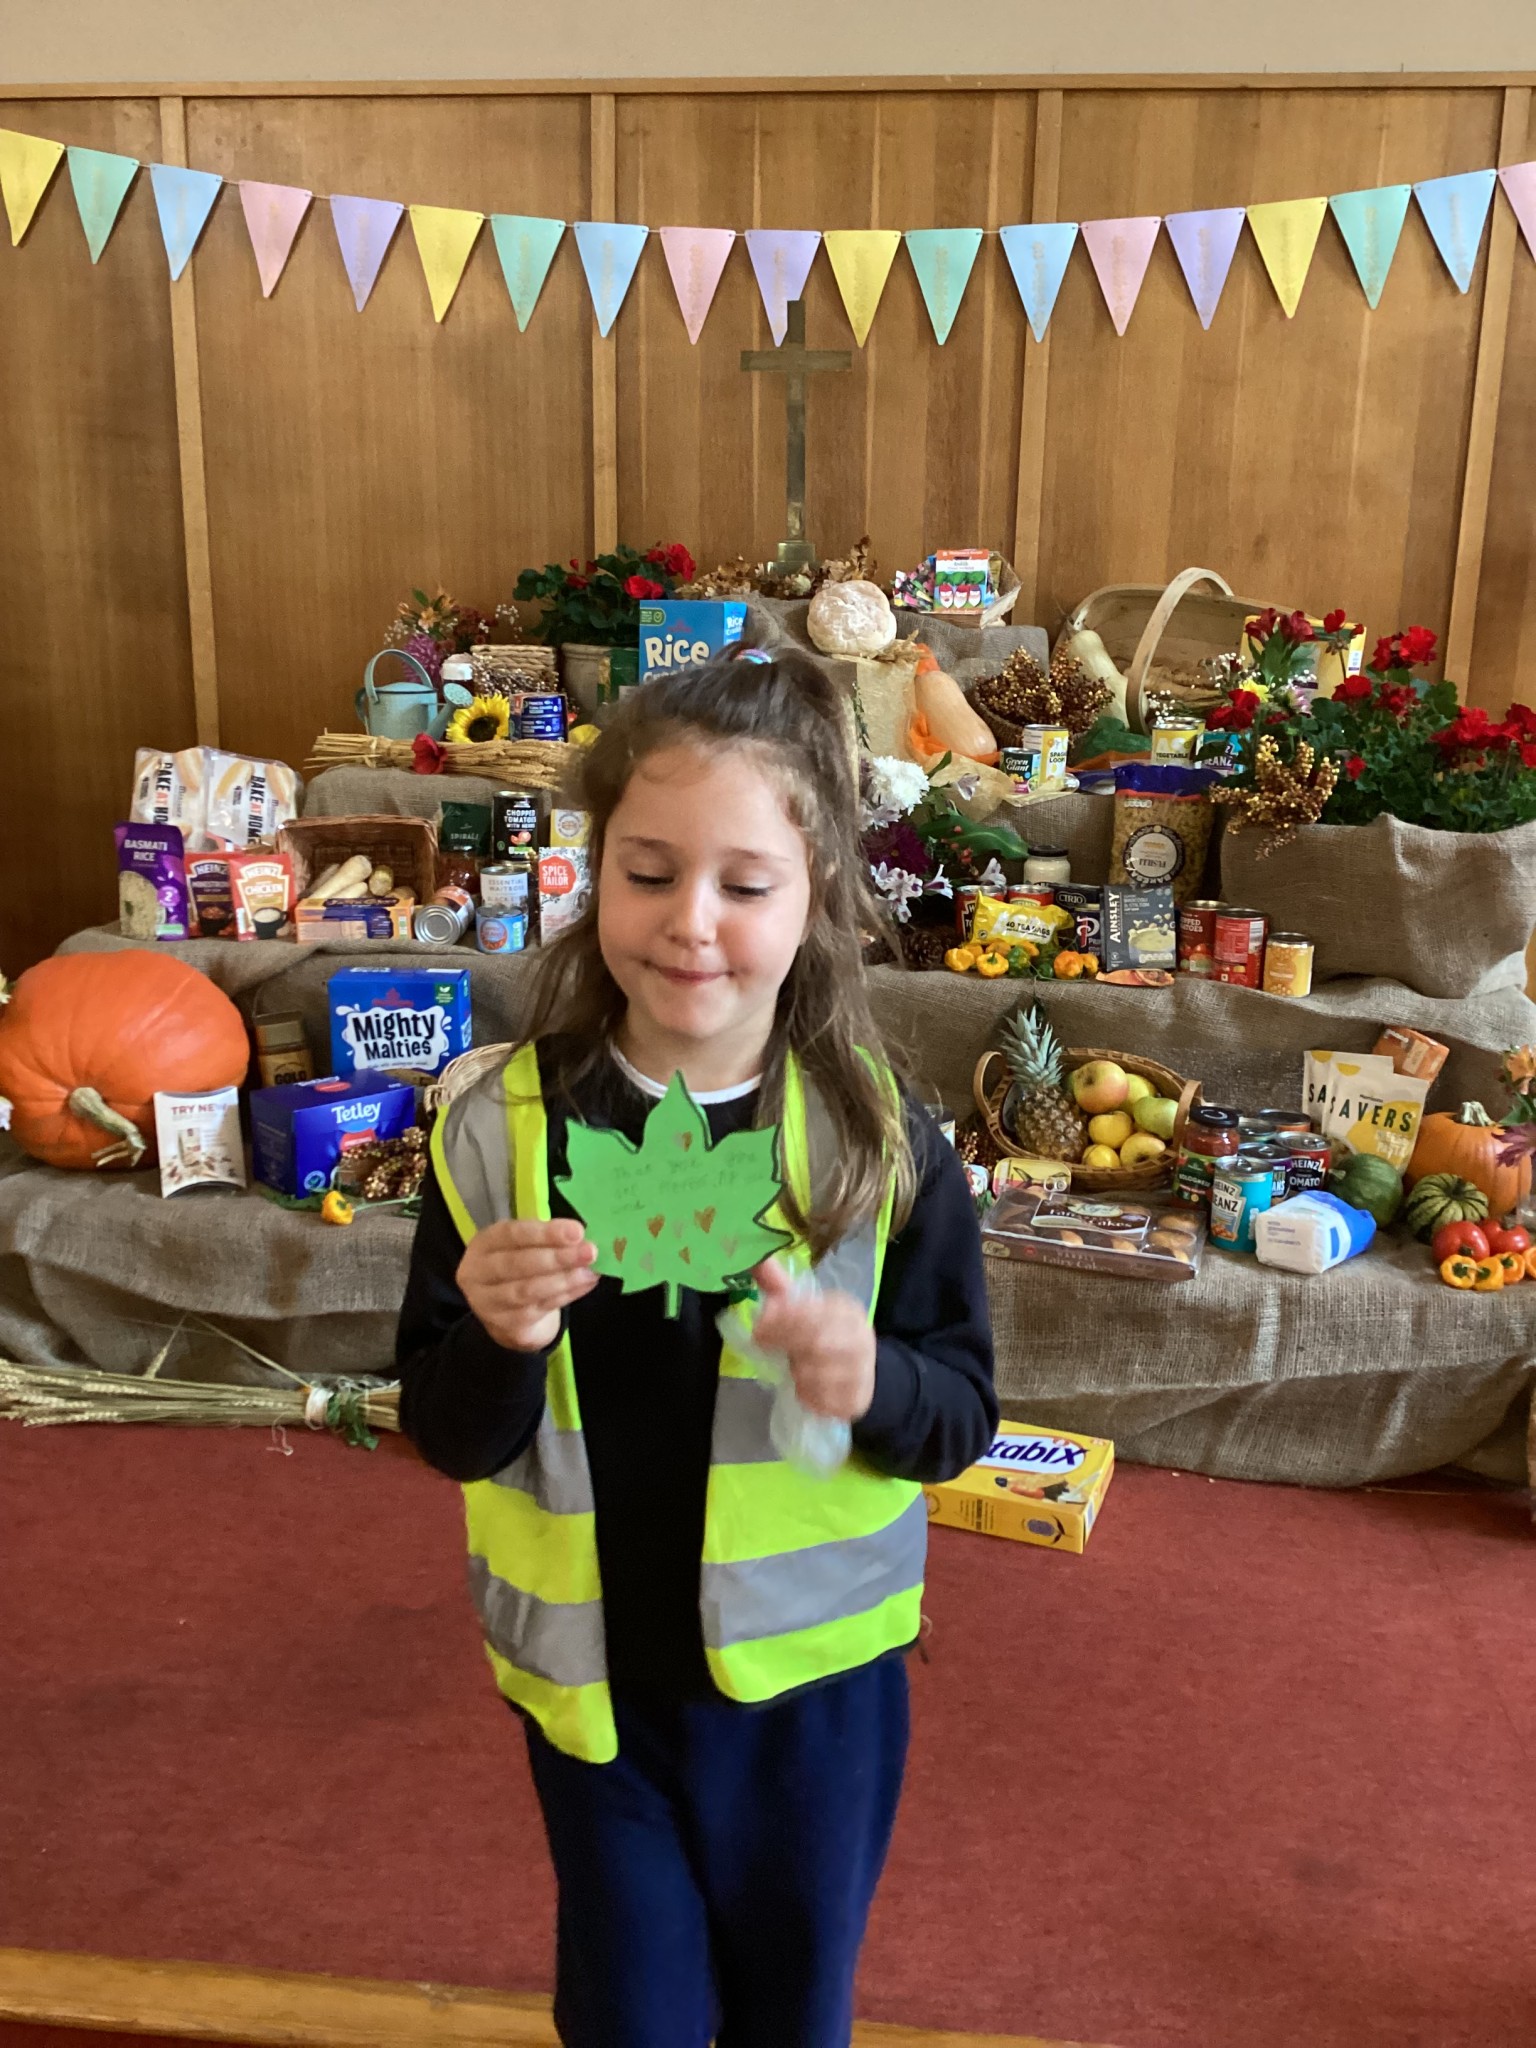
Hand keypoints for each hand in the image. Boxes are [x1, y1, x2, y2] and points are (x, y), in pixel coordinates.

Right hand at [457, 1217, 596, 1352]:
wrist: (505, 1312)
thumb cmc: (519, 1267)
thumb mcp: (524, 1246)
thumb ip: (547, 1239)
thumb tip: (582, 1237)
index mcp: (483, 1244)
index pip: (512, 1235)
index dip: (545, 1233)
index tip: (577, 1231)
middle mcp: (478, 1273)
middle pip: (517, 1264)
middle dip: (557, 1257)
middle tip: (590, 1252)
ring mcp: (488, 1303)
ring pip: (528, 1291)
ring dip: (564, 1280)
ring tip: (590, 1271)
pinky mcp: (505, 1326)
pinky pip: (539, 1309)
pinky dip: (566, 1295)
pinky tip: (585, 1284)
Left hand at [751, 1257, 876, 1422]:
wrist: (860, 1368)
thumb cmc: (824, 1334)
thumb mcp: (807, 1309)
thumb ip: (780, 1290)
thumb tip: (755, 1263)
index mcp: (847, 1309)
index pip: (811, 1313)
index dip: (780, 1321)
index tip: (758, 1329)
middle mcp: (861, 1336)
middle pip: (816, 1343)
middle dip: (785, 1345)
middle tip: (765, 1348)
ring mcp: (863, 1369)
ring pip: (818, 1374)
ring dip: (797, 1373)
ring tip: (793, 1369)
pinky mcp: (858, 1399)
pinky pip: (824, 1401)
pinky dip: (807, 1396)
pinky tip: (803, 1388)